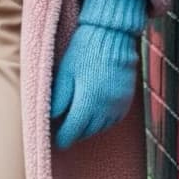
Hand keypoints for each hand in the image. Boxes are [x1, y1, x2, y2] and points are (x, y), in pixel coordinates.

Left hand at [51, 0, 146, 149]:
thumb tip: (52, 118)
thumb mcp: (65, 73)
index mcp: (89, 101)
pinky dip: (104, 123)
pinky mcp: (127, 98)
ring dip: (90, 129)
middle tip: (65, 134)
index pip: (74, 129)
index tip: (58, 143)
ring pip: (102, 127)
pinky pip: (114, 119)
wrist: (112, 35)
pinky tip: (96, 118)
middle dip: (76, 134)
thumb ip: (59, 98)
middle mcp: (106, 106)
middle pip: (89, 131)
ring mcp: (119, 103)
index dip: (64, 138)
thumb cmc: (84, 51)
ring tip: (79, 127)